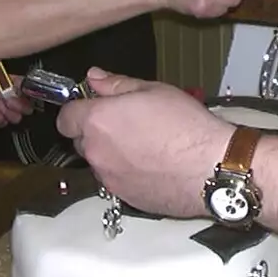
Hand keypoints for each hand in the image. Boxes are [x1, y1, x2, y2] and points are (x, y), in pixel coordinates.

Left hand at [0, 65, 34, 126]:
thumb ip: (8, 74)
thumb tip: (21, 77)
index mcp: (16, 88)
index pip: (31, 93)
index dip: (29, 94)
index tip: (22, 90)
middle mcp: (14, 101)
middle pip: (27, 109)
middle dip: (17, 104)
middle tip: (5, 96)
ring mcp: (6, 112)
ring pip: (15, 117)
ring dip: (2, 107)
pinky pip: (0, 120)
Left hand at [57, 69, 231, 216]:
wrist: (212, 167)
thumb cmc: (187, 126)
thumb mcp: (154, 90)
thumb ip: (116, 84)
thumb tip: (95, 77)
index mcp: (98, 121)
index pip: (65, 117)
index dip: (79, 110)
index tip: (96, 106)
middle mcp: (97, 153)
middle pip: (82, 141)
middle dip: (97, 132)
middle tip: (128, 123)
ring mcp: (110, 179)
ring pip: (101, 163)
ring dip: (113, 153)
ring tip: (147, 145)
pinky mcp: (126, 199)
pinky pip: (118, 182)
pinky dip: (129, 173)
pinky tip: (155, 165)